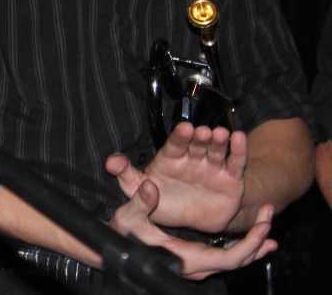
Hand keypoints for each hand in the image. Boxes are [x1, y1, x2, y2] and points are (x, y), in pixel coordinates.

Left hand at [105, 123, 245, 231]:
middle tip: (203, 131)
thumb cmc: (162, 201)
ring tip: (222, 134)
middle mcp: (192, 158)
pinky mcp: (230, 179)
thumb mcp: (139, 190)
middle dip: (200, 137)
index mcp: (171, 158)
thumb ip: (126, 175)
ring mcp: (212, 167)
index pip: (175, 144)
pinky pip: (235, 163)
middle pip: (197, 144)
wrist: (189, 221)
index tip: (184, 128)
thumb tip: (110, 162)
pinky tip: (239, 138)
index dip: (180, 136)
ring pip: (216, 150)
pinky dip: (238, 151)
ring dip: (219, 141)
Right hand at [108, 176, 274, 280]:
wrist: (114, 252)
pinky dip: (241, 247)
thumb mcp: (127, 217)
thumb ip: (140, 202)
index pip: (228, 259)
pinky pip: (225, 256)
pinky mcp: (195, 259)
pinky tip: (250, 238)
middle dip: (258, 242)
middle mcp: (196, 266)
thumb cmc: (121, 235)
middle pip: (237, 260)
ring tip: (267, 228)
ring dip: (253, 245)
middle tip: (269, 221)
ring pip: (234, 261)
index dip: (249, 246)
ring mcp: (197, 265)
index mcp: (186, 259)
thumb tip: (151, 187)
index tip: (263, 230)